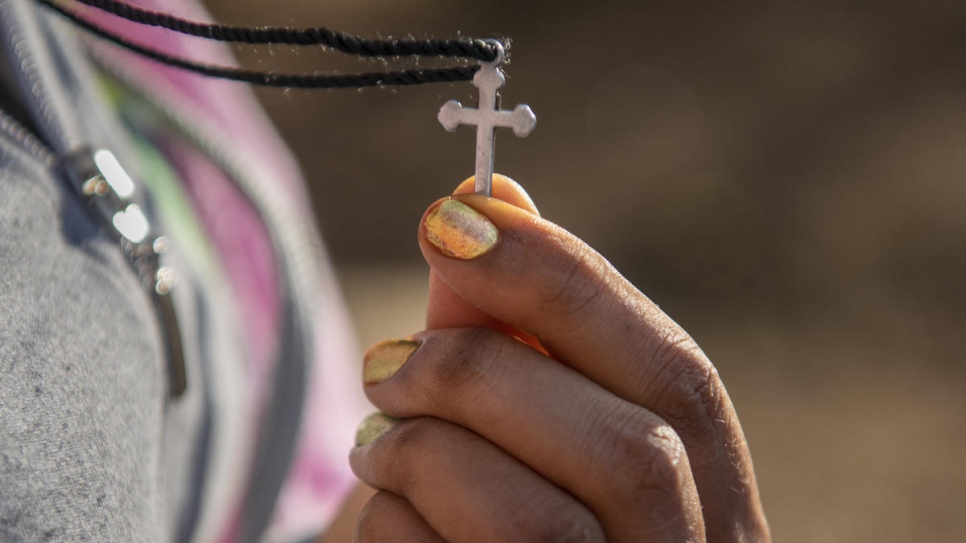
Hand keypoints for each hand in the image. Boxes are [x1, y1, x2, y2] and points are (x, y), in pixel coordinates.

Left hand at [349, 175, 769, 541]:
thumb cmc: (491, 513)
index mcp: (712, 503)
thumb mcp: (512, 426)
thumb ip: (510, 332)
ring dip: (424, 455)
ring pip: (538, 525)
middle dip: (484, 376)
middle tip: (385, 361)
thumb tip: (492, 194)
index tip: (454, 219)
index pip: (681, 379)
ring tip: (374, 442)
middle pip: (633, 452)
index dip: (569, 286)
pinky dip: (392, 526)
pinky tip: (384, 517)